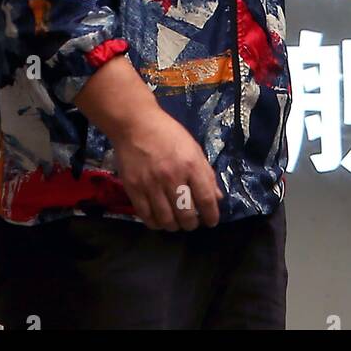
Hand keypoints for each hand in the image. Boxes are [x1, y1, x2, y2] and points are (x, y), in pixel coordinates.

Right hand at [108, 105, 223, 230]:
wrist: (135, 124)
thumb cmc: (168, 133)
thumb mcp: (193, 148)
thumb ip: (206, 174)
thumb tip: (217, 198)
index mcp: (190, 165)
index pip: (206, 200)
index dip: (211, 216)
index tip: (211, 221)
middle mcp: (172, 177)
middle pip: (186, 214)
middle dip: (192, 224)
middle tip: (191, 222)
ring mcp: (151, 184)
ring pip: (167, 220)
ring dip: (174, 226)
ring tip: (176, 222)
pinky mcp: (134, 188)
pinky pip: (147, 216)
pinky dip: (155, 223)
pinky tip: (159, 220)